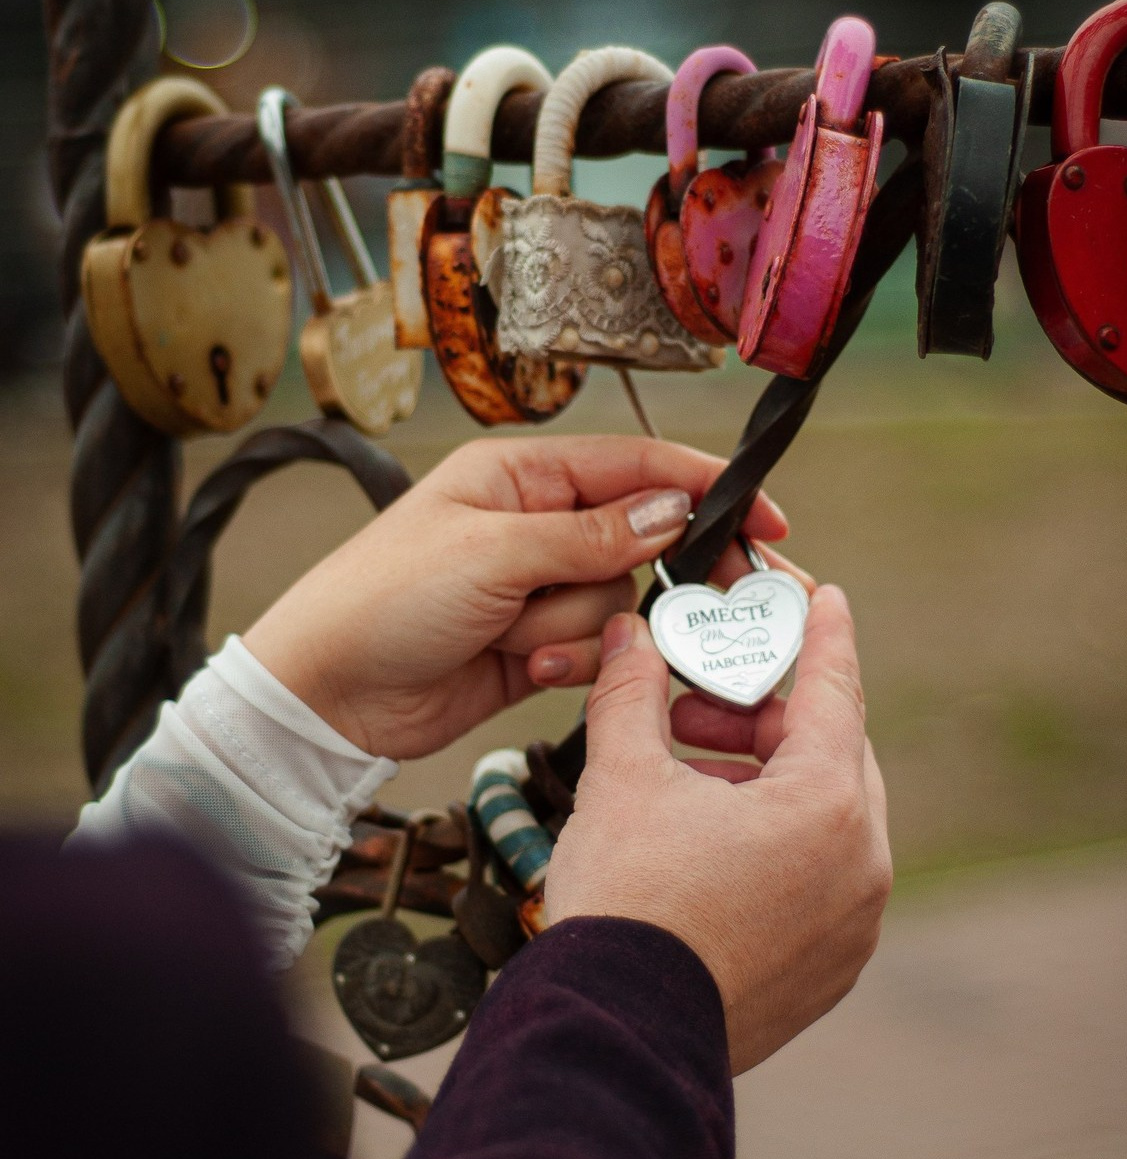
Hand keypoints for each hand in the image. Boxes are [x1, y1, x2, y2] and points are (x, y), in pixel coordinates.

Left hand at [242, 435, 789, 759]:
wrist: (329, 692)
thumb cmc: (382, 598)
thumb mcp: (492, 551)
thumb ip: (593, 533)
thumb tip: (672, 508)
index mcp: (522, 475)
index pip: (635, 466)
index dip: (704, 486)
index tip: (764, 515)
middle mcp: (537, 524)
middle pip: (641, 538)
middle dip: (662, 571)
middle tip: (725, 595)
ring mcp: (538, 585)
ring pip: (615, 602)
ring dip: (575, 629)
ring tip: (519, 640)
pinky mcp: (537, 641)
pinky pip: (591, 646)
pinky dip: (566, 661)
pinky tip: (520, 667)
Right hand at [544, 586, 889, 1074]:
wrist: (612, 1034)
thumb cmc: (625, 902)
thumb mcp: (624, 779)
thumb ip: (634, 693)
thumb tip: (632, 635)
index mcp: (826, 807)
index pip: (835, 692)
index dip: (824, 635)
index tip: (826, 598)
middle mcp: (860, 865)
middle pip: (827, 755)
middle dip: (761, 718)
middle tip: (696, 705)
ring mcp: (851, 924)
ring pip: (823, 817)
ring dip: (762, 781)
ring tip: (685, 774)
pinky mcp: (829, 966)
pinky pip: (819, 874)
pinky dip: (775, 840)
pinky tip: (708, 838)